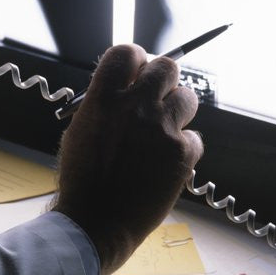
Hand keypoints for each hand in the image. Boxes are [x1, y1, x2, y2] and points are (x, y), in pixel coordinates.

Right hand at [52, 44, 202, 274]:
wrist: (97, 222)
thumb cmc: (83, 178)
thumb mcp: (81, 128)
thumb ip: (105, 102)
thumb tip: (128, 87)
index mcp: (104, 98)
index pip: (127, 52)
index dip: (135, 59)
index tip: (137, 70)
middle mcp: (136, 107)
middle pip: (166, 67)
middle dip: (163, 78)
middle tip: (156, 96)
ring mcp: (162, 130)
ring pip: (187, 97)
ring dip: (177, 110)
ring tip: (163, 131)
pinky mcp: (182, 155)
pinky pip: (194, 137)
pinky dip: (184, 147)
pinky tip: (166, 162)